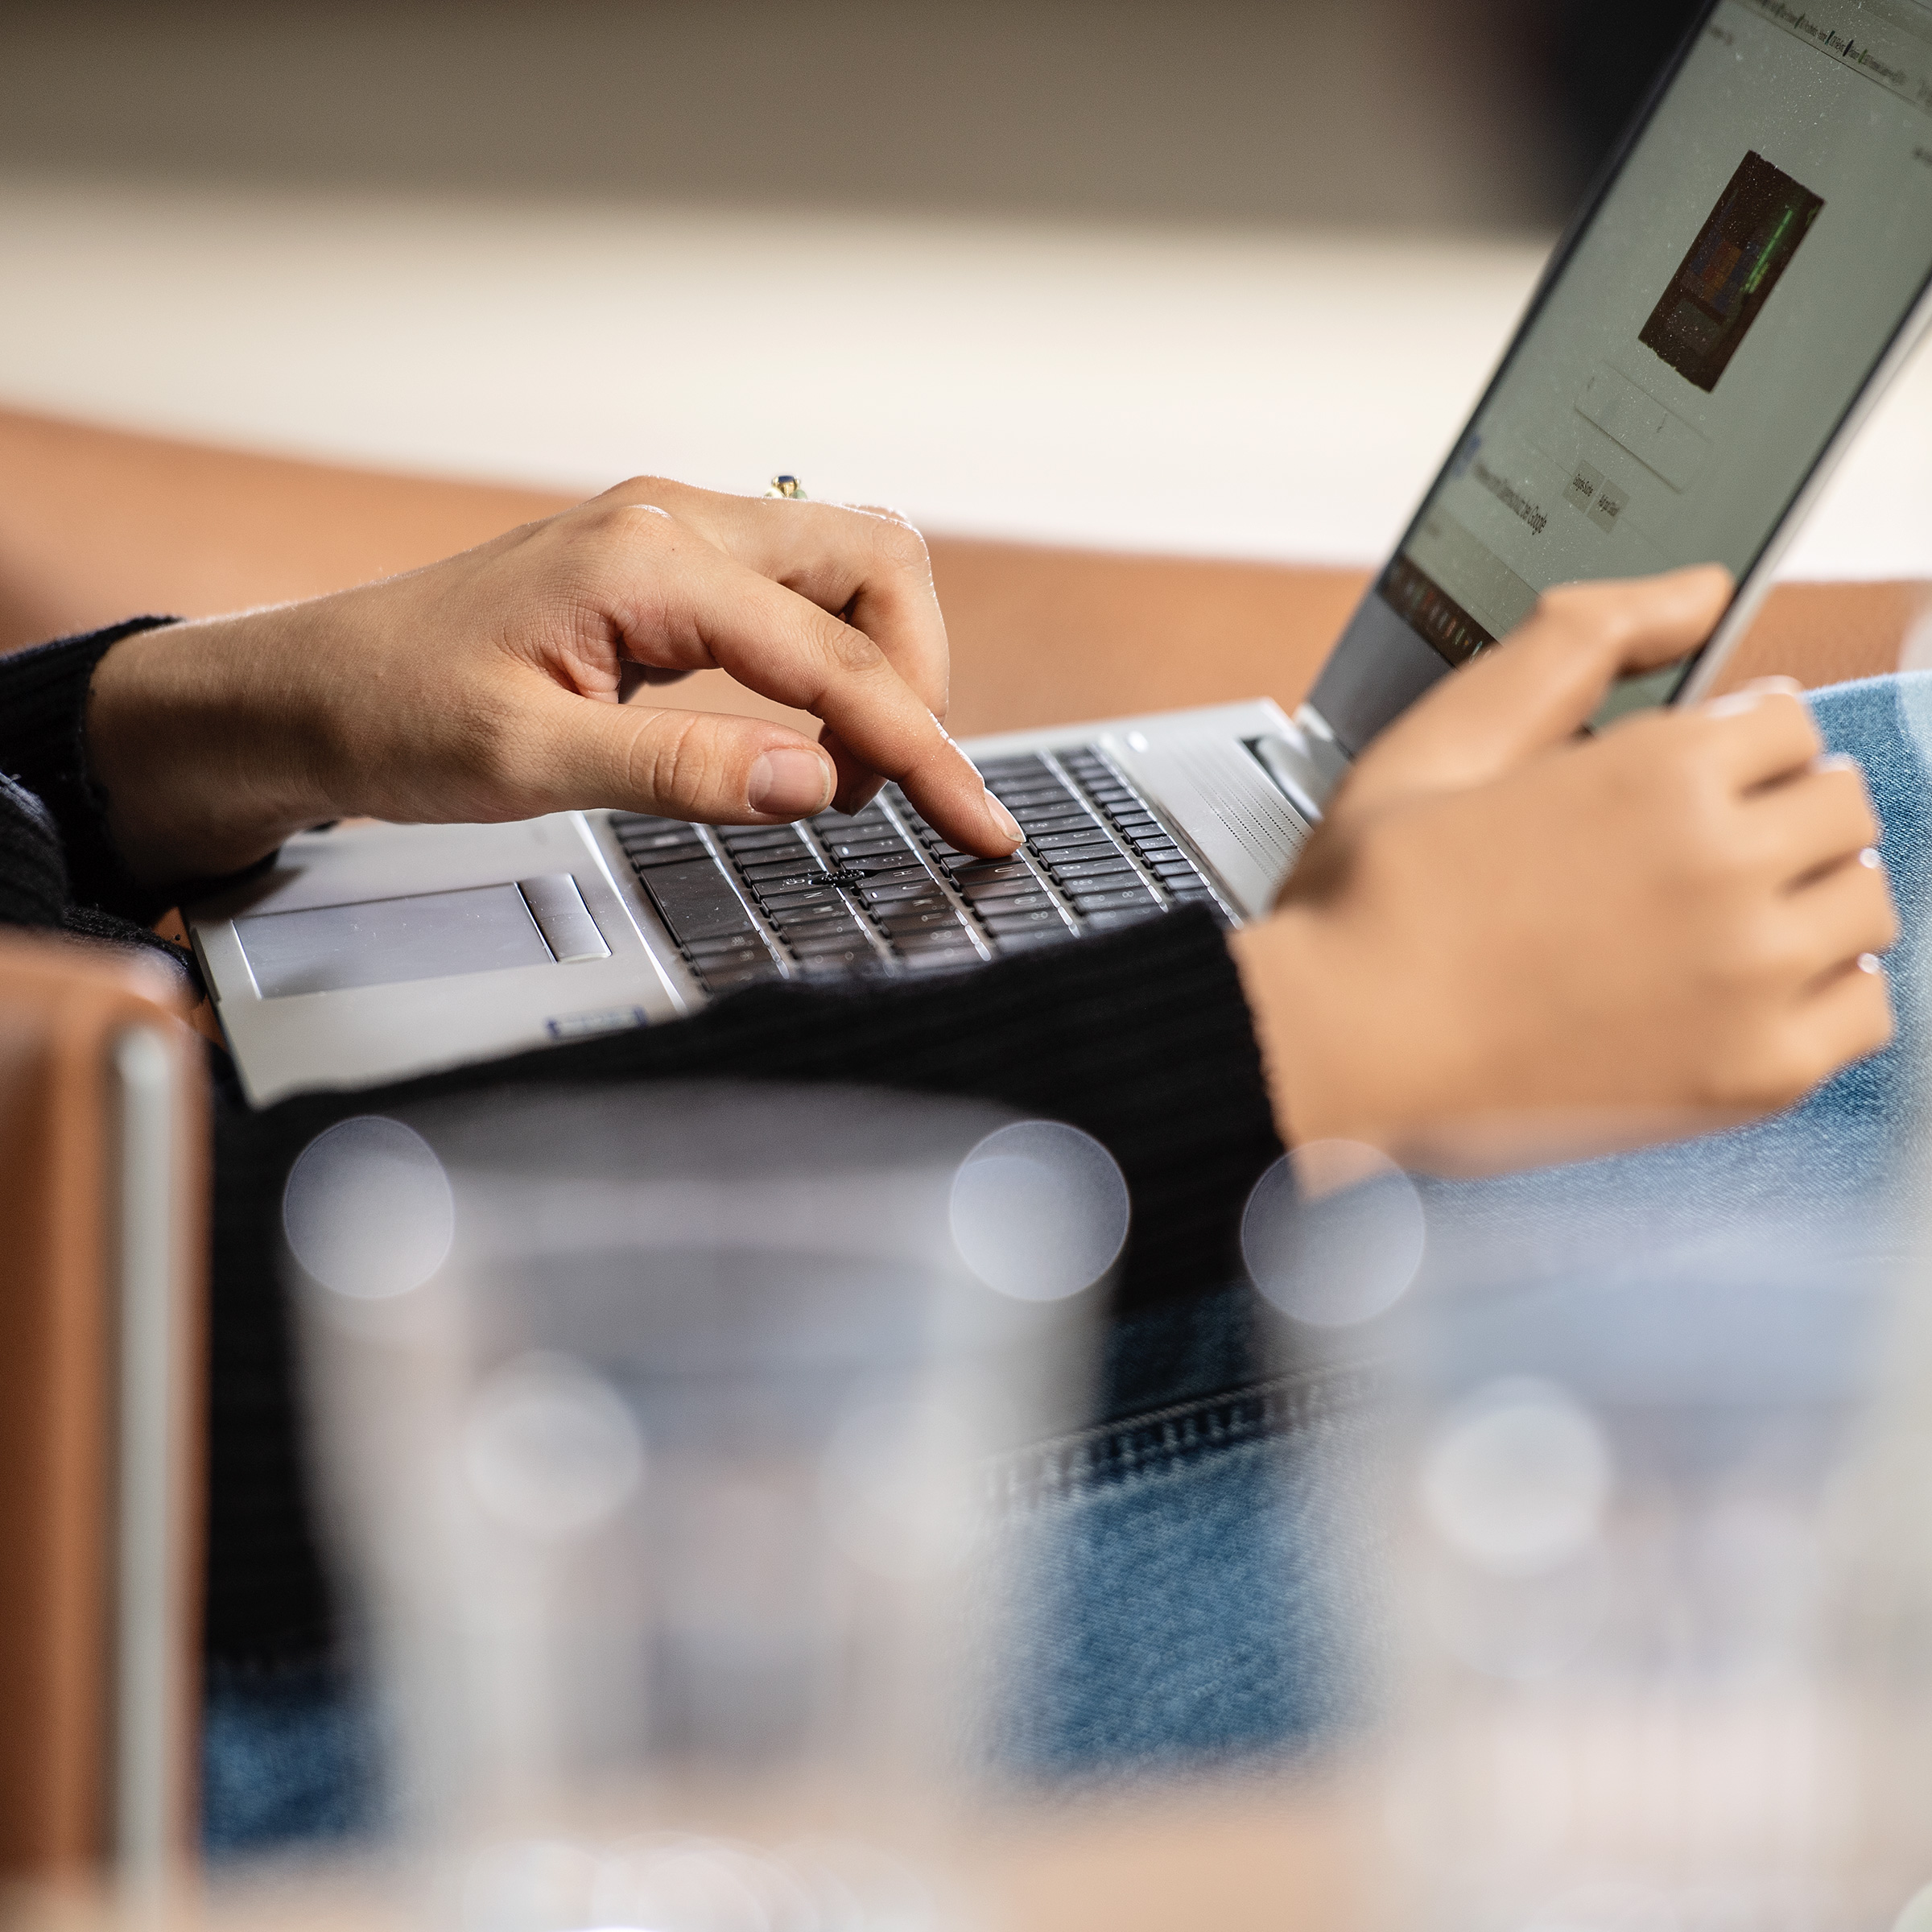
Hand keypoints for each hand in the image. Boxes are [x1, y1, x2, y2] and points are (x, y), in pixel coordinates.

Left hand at [85, 477, 1022, 888]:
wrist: (306, 695)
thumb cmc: (391, 715)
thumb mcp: (529, 763)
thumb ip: (685, 770)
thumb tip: (816, 782)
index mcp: (648, 561)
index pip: (835, 656)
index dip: (921, 747)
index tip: (978, 822)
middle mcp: (675, 524)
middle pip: (877, 562)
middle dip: (919, 677)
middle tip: (899, 786)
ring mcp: (672, 538)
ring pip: (846, 567)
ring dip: (880, 664)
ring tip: (845, 771)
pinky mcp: (665, 572)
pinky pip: (794, 595)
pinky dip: (831, 661)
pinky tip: (804, 733)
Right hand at [1230, 567, 1896, 1173]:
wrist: (1335, 1050)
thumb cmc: (1371, 906)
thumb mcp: (1445, 737)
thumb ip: (1575, 643)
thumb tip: (1698, 591)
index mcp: (1661, 769)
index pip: (1787, 725)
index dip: (1728, 748)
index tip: (1685, 785)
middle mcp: (1727, 863)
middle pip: (1840, 806)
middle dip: (1775, 814)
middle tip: (1694, 855)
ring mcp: (1750, 973)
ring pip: (1864, 902)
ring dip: (1806, 898)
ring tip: (1719, 923)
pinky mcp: (1753, 1070)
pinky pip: (1863, 1011)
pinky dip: (1821, 995)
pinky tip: (1742, 993)